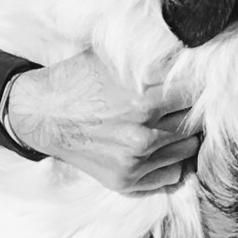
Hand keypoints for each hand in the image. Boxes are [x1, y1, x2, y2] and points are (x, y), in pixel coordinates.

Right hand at [3, 53, 199, 192]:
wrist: (39, 114)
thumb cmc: (79, 79)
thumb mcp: (116, 60)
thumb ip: (156, 62)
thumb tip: (196, 56)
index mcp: (144, 98)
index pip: (197, 93)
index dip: (198, 84)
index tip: (195, 80)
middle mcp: (143, 133)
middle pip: (196, 121)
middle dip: (192, 109)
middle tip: (181, 100)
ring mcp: (135, 161)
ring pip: (189, 148)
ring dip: (184, 134)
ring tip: (170, 120)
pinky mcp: (127, 181)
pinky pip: (173, 173)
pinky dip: (172, 160)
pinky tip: (161, 144)